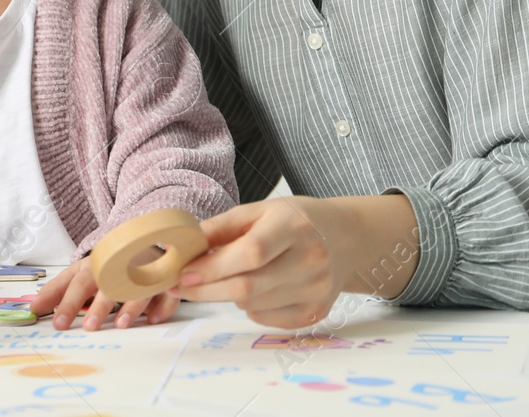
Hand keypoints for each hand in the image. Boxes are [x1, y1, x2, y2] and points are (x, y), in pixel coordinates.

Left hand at [28, 254, 179, 330]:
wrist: (141, 242)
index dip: (69, 302)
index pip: (79, 282)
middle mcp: (121, 266)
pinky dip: (162, 305)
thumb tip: (33, 308)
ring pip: (140, 286)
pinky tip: (152, 319)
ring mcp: (145, 271)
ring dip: (131, 305)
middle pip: (110, 283)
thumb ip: (57, 290)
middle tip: (90, 326)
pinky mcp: (166, 279)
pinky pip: (167, 291)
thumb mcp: (79, 272)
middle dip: (100, 304)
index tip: (58, 324)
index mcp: (96, 265)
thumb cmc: (105, 265)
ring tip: (121, 325)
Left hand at [170, 195, 418, 329]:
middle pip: (247, 287)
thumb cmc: (297, 220)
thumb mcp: (261, 209)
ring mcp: (316, 290)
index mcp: (294, 226)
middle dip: (206, 290)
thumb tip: (184, 246)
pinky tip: (260, 288)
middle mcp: (311, 259)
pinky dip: (251, 307)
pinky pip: (265, 319)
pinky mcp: (315, 313)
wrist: (346, 236)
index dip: (213, 267)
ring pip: (252, 306)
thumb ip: (222, 227)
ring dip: (230, 295)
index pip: (250, 253)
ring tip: (235, 276)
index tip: (184, 273)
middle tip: (182, 286)